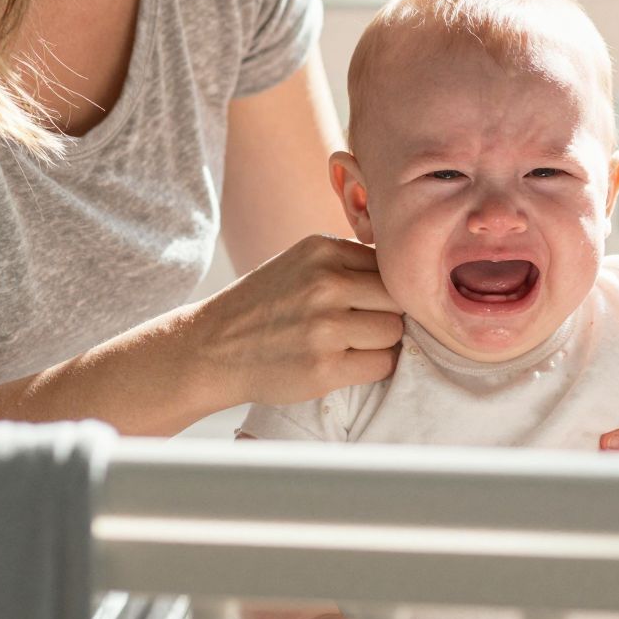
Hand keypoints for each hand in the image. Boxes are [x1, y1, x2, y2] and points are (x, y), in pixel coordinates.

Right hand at [193, 234, 402, 409]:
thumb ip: (347, 263)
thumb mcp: (299, 263)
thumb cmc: (263, 307)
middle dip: (387, 313)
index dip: (384, 286)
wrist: (210, 349)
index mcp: (322, 250)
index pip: (388, 264)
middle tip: (361, 326)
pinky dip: (372, 368)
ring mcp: (325, 327)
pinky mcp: (324, 367)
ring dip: (380, 343)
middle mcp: (325, 284)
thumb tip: (408, 276)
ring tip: (350, 345)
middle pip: (398, 298)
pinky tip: (345, 364)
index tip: (368, 301)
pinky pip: (382, 365)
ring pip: (394, 332)